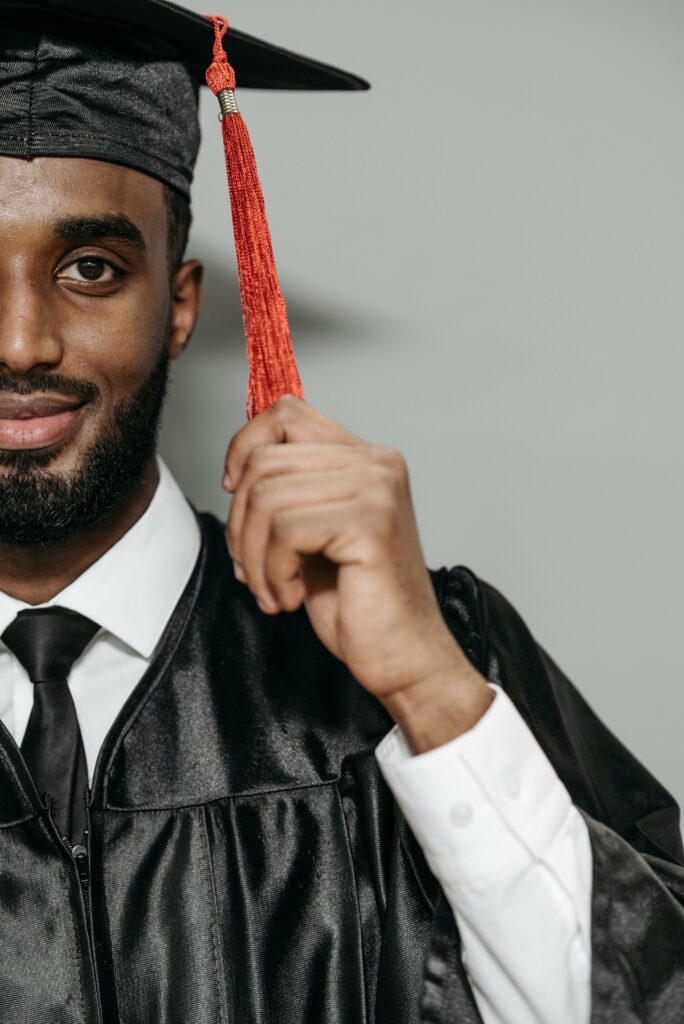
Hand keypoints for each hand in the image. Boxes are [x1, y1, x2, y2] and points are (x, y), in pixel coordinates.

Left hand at [224, 397, 491, 747]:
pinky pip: (285, 531)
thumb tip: (236, 469)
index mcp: (364, 458)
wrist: (402, 654)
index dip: (244, 447)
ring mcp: (376, 488)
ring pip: (266, 499)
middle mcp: (376, 463)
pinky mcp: (370, 522)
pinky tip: (292, 595)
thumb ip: (288, 490)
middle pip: (264, 463)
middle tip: (255, 569)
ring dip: (253, 557)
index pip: (286, 413)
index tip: (235, 492)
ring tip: (275, 589)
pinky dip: (273, 573)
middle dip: (240, 525)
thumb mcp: (312, 533)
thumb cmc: (358, 602)